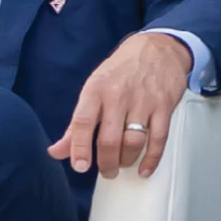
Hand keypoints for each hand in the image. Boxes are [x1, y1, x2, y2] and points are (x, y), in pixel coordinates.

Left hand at [47, 33, 191, 179]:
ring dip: (126, 160)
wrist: (156, 48)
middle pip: (109, 138)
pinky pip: (158, 139)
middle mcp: (118, 96)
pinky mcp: (164, 106)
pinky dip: (151, 158)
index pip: (82, 123)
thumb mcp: (92, 89)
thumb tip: (56, 152)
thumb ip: (75, 124)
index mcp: (95, 91)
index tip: (79, 166)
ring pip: (133, 141)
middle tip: (106, 172)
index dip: (78, 147)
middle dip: (106, 162)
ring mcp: (143, 101)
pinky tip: (144, 168)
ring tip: (121, 165)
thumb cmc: (119, 71)